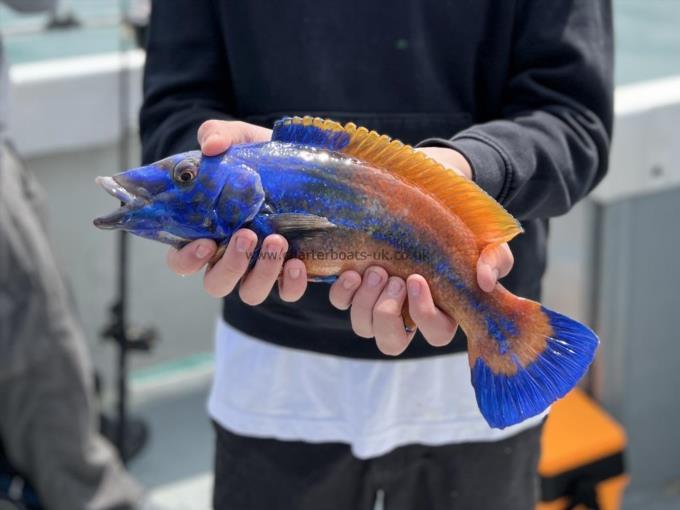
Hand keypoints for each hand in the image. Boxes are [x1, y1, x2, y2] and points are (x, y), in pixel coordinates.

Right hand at [166, 120, 307, 302]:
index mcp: (205, 233)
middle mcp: (229, 257)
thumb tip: (211, 144)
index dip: (187, 258)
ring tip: (278, 240)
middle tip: (246, 235)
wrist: (301, 165)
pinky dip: (291, 285)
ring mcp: (258, 268)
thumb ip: (218, 135)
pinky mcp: (288, 271)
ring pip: (250, 292)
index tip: (204, 242)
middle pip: (216, 283)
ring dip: (262, 273)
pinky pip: (287, 292)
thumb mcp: (238, 140)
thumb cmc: (257, 159)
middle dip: (230, 264)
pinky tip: (298, 264)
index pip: (181, 260)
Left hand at [329, 147, 513, 354]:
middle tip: (394, 278)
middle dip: (387, 315)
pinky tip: (352, 272)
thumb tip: (484, 281)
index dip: (424, 314)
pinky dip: (343, 293)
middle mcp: (407, 312)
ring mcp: (379, 300)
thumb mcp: (487, 241)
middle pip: (391, 342)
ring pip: (363, 326)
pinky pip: (341, 303)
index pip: (435, 333)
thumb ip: (494, 260)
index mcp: (442, 310)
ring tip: (375, 270)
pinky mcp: (356, 285)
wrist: (433, 197)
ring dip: (366, 302)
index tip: (416, 279)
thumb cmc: (462, 227)